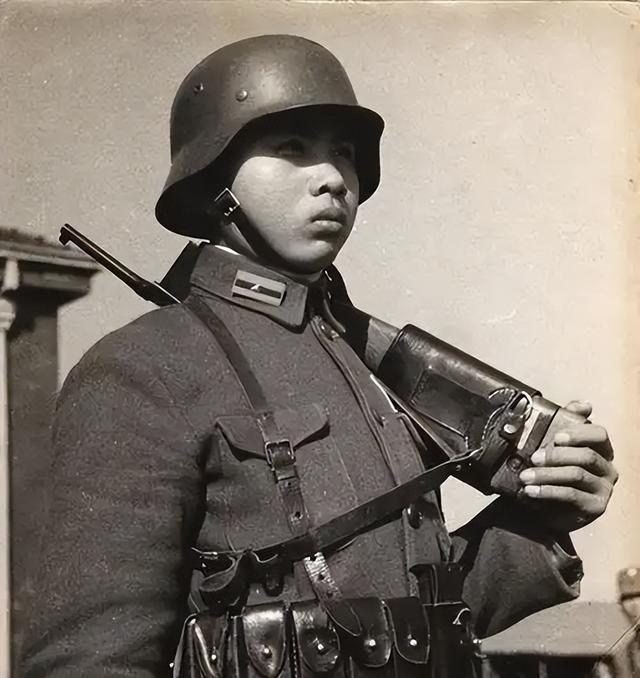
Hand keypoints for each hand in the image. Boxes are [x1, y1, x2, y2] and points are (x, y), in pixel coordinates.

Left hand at [517, 400, 617, 533]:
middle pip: (586, 456)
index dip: (580, 433)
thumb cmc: (553, 472)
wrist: (547, 508)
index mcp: (600, 449)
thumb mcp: (555, 447)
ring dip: (547, 474)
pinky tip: (531, 490)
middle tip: (534, 458)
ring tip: (526, 476)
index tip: (557, 437)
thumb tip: (585, 405)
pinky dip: (547, 491)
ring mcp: (604, 488)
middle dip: (556, 455)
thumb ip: (566, 423)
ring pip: (577, 475)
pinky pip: (571, 495)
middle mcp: (607, 468)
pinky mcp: (595, 506)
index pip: (599, 435)